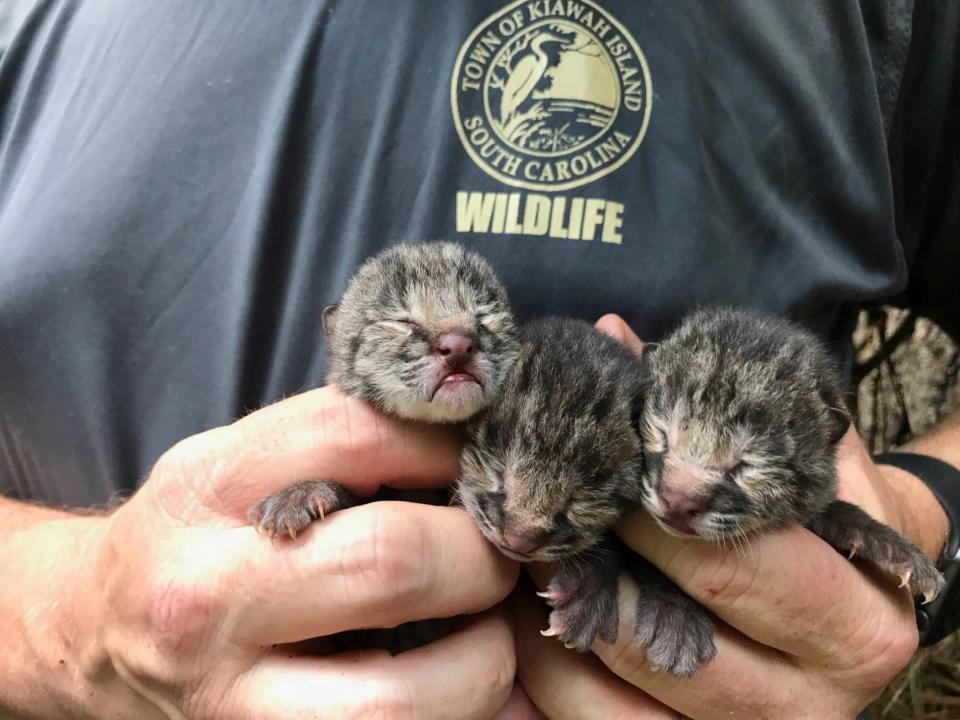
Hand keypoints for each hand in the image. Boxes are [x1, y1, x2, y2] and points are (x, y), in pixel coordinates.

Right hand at [22, 387, 517, 718]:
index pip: (359, 433)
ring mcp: (229, 699)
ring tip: (487, 629)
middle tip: (501, 552)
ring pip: (403, 699)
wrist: (95, 631)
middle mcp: (210, 594)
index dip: (450, 441)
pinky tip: (468, 681)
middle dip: (482, 555)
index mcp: (210, 488)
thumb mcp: (239, 459)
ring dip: (485, 658)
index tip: (484, 459)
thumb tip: (477, 442)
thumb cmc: (195, 532)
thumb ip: (342, 443)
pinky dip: (462, 716)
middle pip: (393, 563)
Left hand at [514, 314, 945, 719]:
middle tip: (535, 518)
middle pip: (671, 641)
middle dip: (592, 570)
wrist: (849, 601)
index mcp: (859, 614)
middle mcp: (818, 697)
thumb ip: (717, 402)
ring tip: (525, 563)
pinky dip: (548, 676)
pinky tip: (527, 618)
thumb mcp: (791, 451)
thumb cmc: (812, 513)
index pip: (731, 561)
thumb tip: (613, 335)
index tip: (590, 471)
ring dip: (555, 625)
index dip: (645, 512)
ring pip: (619, 702)